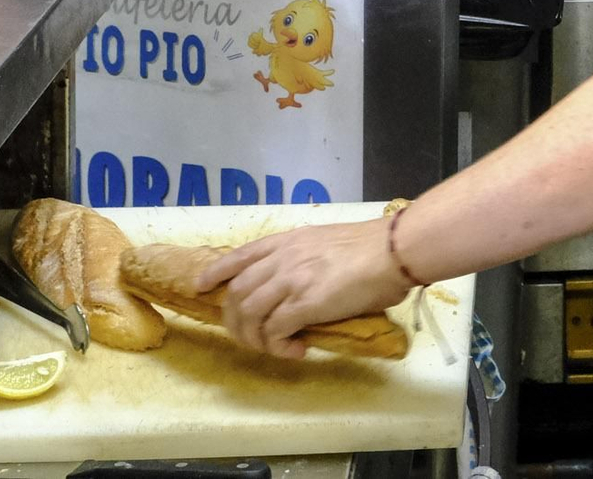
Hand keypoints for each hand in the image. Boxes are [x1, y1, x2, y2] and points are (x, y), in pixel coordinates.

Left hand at [198, 219, 411, 358]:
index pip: (239, 256)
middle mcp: (281, 259)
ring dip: (254, 338)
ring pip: (249, 314)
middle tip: (249, 337)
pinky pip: (275, 331)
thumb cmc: (370, 247)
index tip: (201, 286)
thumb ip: (305, 261)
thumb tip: (304, 286)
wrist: (392, 251)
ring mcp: (290, 281)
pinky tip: (296, 350)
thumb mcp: (325, 242)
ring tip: (273, 348)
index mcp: (287, 242)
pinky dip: (278, 346)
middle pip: (237, 292)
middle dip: (235, 320)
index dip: (215, 272)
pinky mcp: (304, 304)